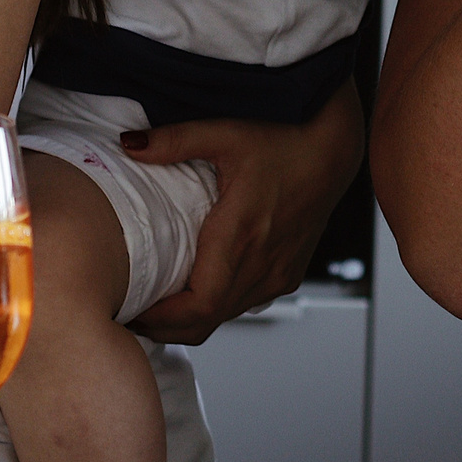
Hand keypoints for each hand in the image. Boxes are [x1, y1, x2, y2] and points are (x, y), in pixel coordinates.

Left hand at [122, 80, 363, 343]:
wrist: (332, 154)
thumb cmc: (283, 143)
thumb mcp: (225, 133)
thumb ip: (175, 140)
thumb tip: (128, 144)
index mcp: (241, 235)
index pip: (199, 305)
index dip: (162, 319)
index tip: (131, 309)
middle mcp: (262, 265)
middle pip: (204, 322)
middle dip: (163, 327)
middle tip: (128, 312)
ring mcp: (276, 276)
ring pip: (223, 317)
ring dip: (187, 321)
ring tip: (152, 305)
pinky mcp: (285, 277)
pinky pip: (241, 306)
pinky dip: (213, 308)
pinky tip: (192, 293)